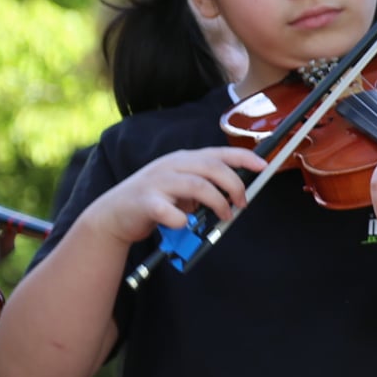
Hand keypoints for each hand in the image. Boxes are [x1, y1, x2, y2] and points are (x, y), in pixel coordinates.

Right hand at [83, 146, 266, 244]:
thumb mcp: (182, 188)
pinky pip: (171, 212)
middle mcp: (170, 166)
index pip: (219, 153)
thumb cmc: (155, 201)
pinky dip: (182, 220)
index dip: (244, 157)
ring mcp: (157, 182)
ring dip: (217, 203)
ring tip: (224, 216)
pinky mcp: (145, 202)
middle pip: (212, 168)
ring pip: (197, 186)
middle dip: (235, 185)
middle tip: (243, 203)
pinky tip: (183, 224)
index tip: (264, 166)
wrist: (113, 215)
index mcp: (183, 160)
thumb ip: (206, 185)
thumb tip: (238, 195)